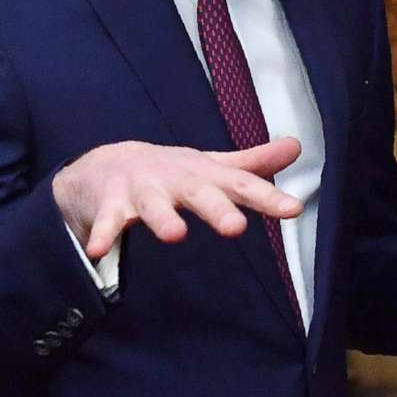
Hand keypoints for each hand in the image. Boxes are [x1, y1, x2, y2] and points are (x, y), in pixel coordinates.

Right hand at [53, 139, 304, 260]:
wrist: (106, 164)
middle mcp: (175, 180)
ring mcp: (141, 190)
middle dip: (216, 209)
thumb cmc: (170, 173)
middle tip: (235, 227)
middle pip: (199, 193)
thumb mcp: (212, 167)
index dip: (268, 197)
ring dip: (162, 218)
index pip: (241, 185)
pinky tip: (98, 250)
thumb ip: (253, 165)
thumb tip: (297, 146)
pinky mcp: (110, 204)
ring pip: (153, 206)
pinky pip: (107, 222)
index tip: (293, 209)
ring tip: (175, 235)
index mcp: (204, 175)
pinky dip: (102, 235)